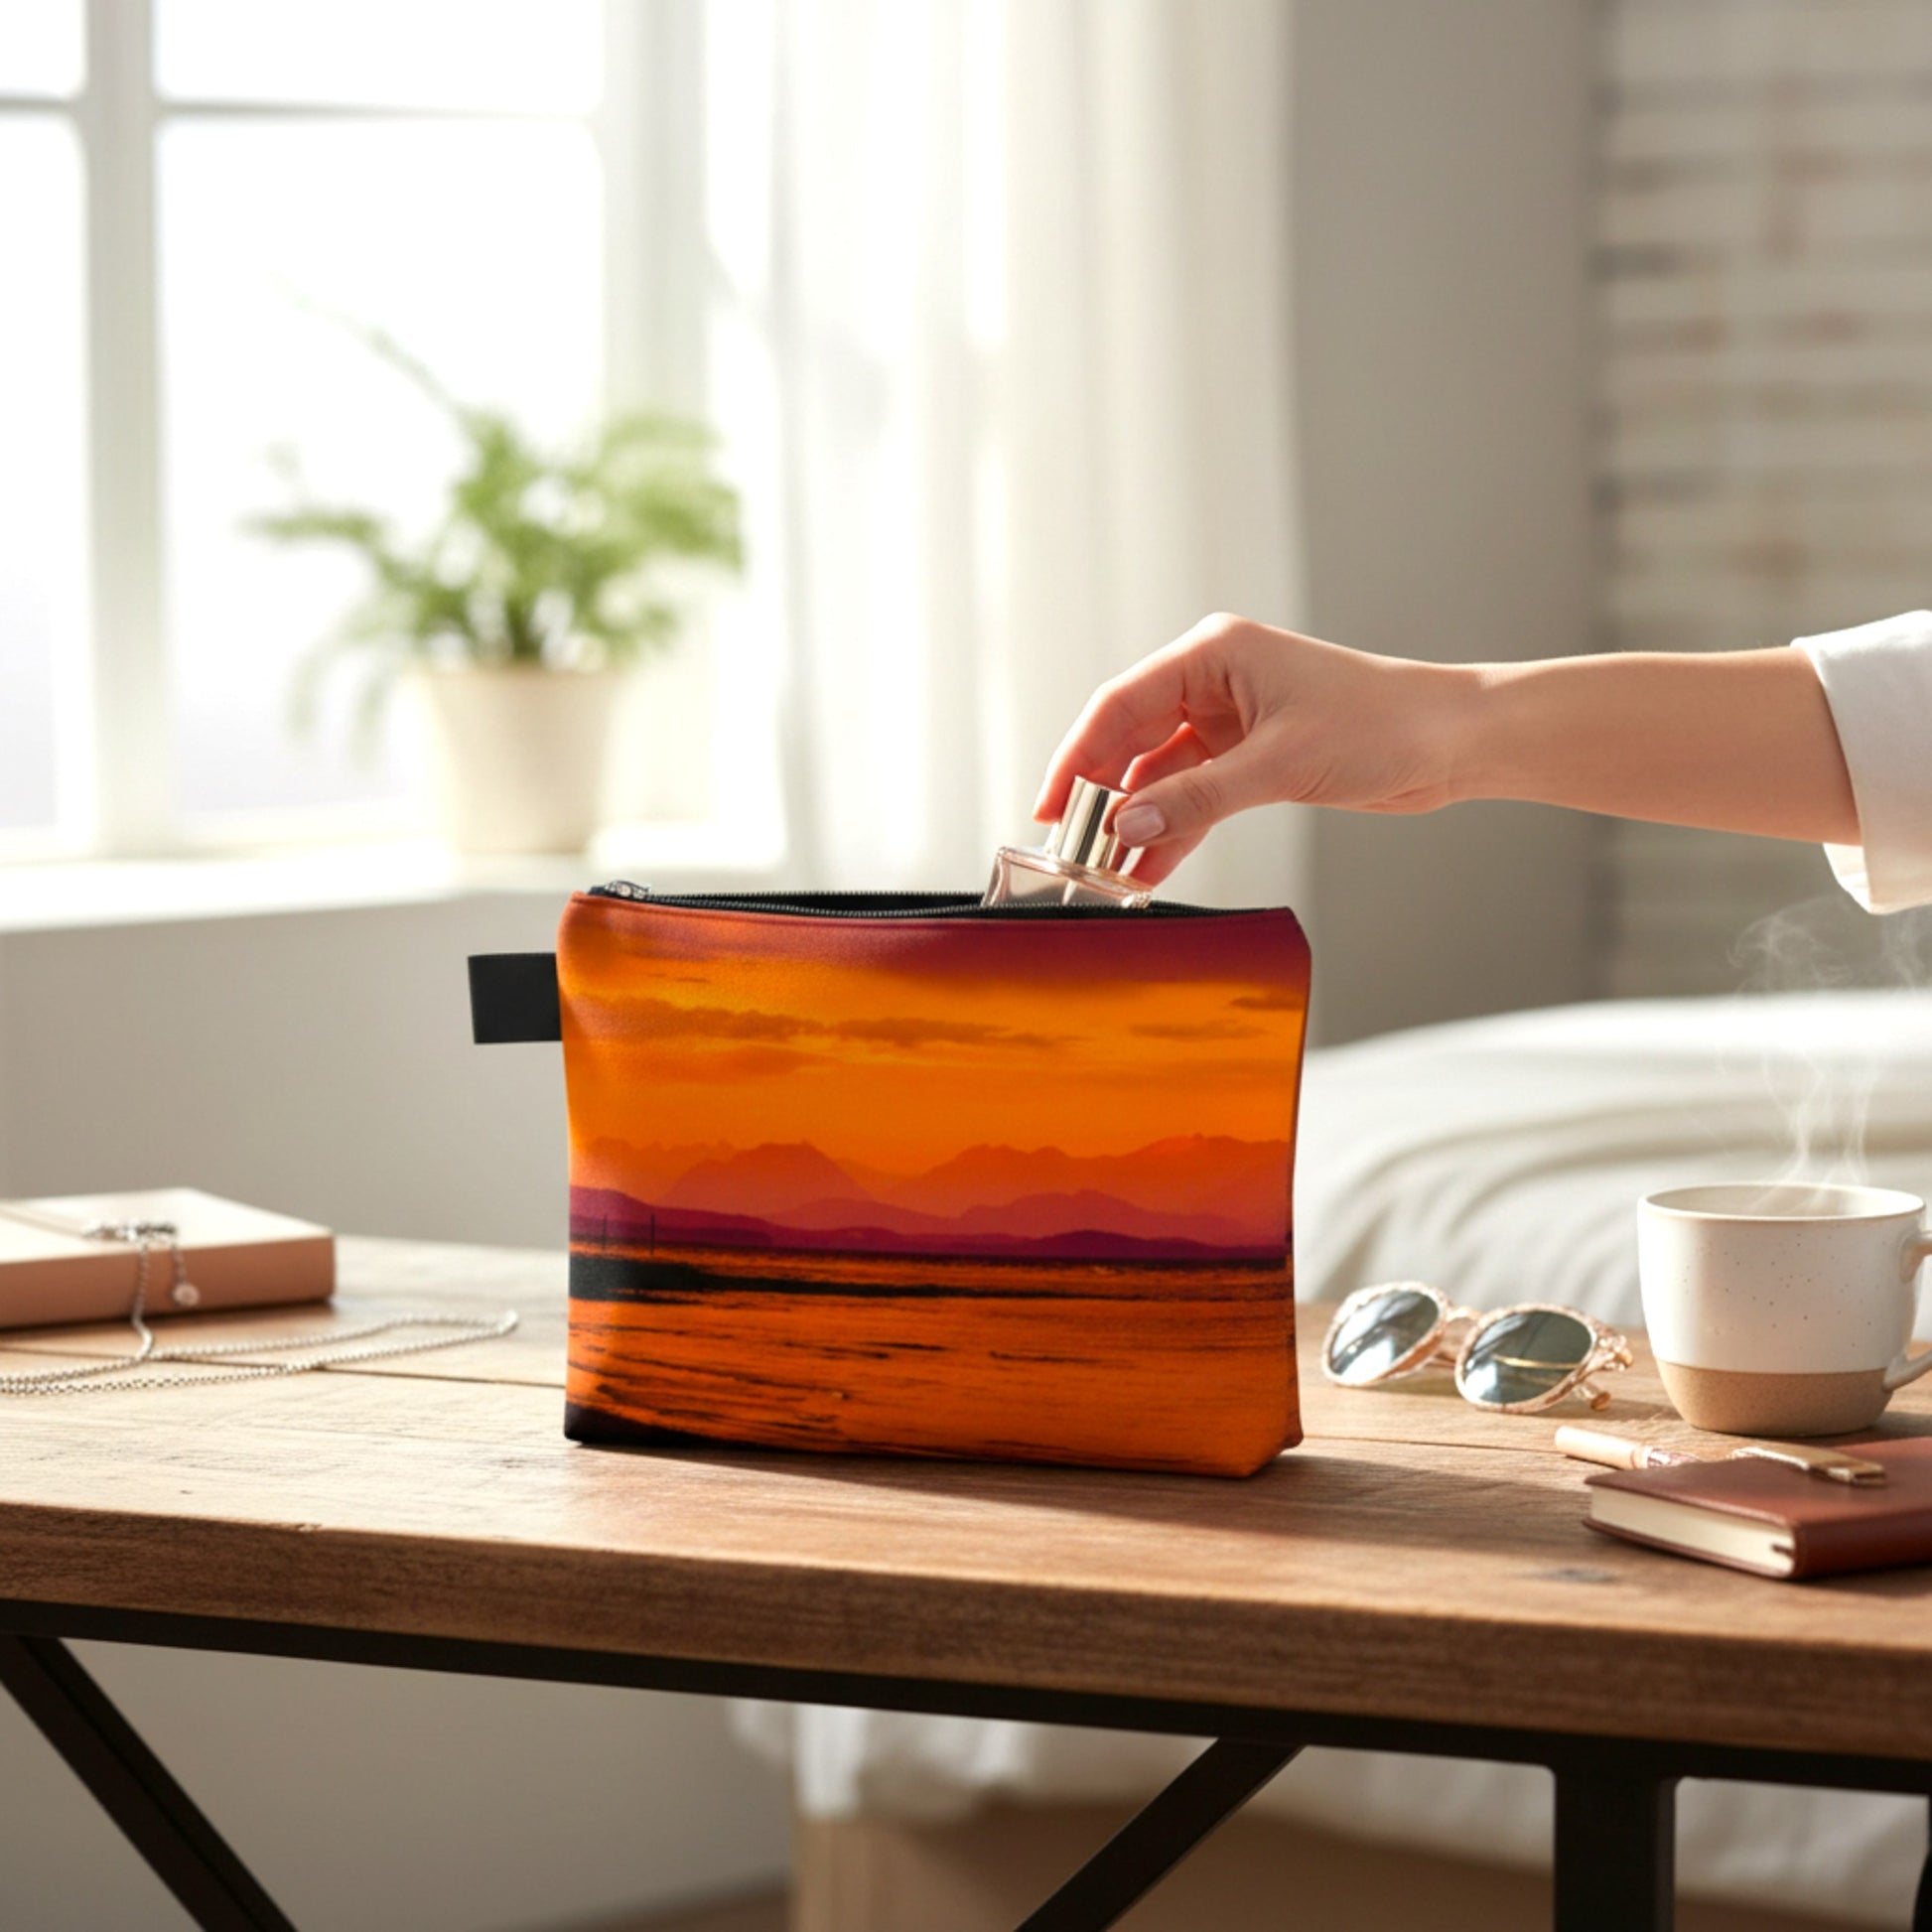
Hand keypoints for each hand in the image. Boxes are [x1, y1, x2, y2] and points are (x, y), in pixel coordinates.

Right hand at [1035, 614, 1467, 884]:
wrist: (1453, 740)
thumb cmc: (1383, 723)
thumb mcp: (1280, 764)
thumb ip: (1198, 798)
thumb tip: (1126, 828)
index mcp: (1212, 654)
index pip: (1120, 704)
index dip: (1077, 757)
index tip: (1050, 807)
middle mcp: (1214, 681)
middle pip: (1131, 741)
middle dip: (1102, 797)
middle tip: (1072, 849)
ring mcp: (1230, 722)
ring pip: (1160, 776)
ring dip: (1137, 823)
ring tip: (1107, 872)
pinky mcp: (1251, 759)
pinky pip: (1193, 797)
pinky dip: (1173, 830)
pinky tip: (1148, 868)